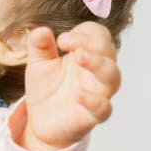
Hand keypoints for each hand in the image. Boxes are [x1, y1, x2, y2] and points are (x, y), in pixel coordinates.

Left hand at [22, 22, 120, 150]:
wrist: (40, 120)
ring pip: (112, 77)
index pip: (97, 35)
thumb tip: (40, 29)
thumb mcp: (38, 64)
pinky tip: (79, 95)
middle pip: (108, 52)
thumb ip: (39, 46)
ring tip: (81, 57)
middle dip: (94, 45)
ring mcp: (97, 93)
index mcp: (84, 54)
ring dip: (98, 64)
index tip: (62, 40)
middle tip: (74, 46)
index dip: (84, 33)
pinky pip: (103, 108)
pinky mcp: (93, 115)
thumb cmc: (46, 88)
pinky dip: (94, 100)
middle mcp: (95, 72)